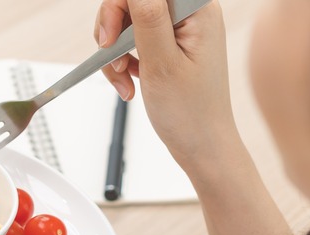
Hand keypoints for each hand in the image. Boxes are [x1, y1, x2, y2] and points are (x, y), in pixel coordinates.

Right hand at [94, 0, 239, 169]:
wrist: (201, 145)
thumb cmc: (190, 112)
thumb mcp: (162, 63)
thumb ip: (148, 17)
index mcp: (196, 10)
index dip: (117, 8)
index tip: (108, 39)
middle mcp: (189, 14)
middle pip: (132, 4)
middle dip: (113, 34)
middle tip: (113, 62)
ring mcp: (178, 31)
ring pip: (127, 24)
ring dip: (115, 54)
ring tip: (124, 81)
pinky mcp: (168, 46)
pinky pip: (132, 42)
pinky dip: (123, 63)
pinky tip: (129, 83)